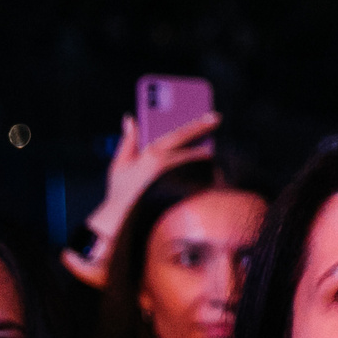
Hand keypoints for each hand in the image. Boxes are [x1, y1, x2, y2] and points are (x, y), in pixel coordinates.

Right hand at [64, 110, 219, 287]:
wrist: (124, 221)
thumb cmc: (122, 192)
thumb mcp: (120, 164)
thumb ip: (128, 140)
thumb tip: (130, 119)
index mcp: (152, 154)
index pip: (180, 133)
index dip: (198, 123)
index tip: (212, 116)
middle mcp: (168, 166)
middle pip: (195, 146)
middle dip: (206, 130)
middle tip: (217, 118)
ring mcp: (178, 182)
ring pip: (201, 163)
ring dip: (206, 156)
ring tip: (211, 148)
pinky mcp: (184, 196)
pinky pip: (201, 181)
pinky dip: (206, 174)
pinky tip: (210, 170)